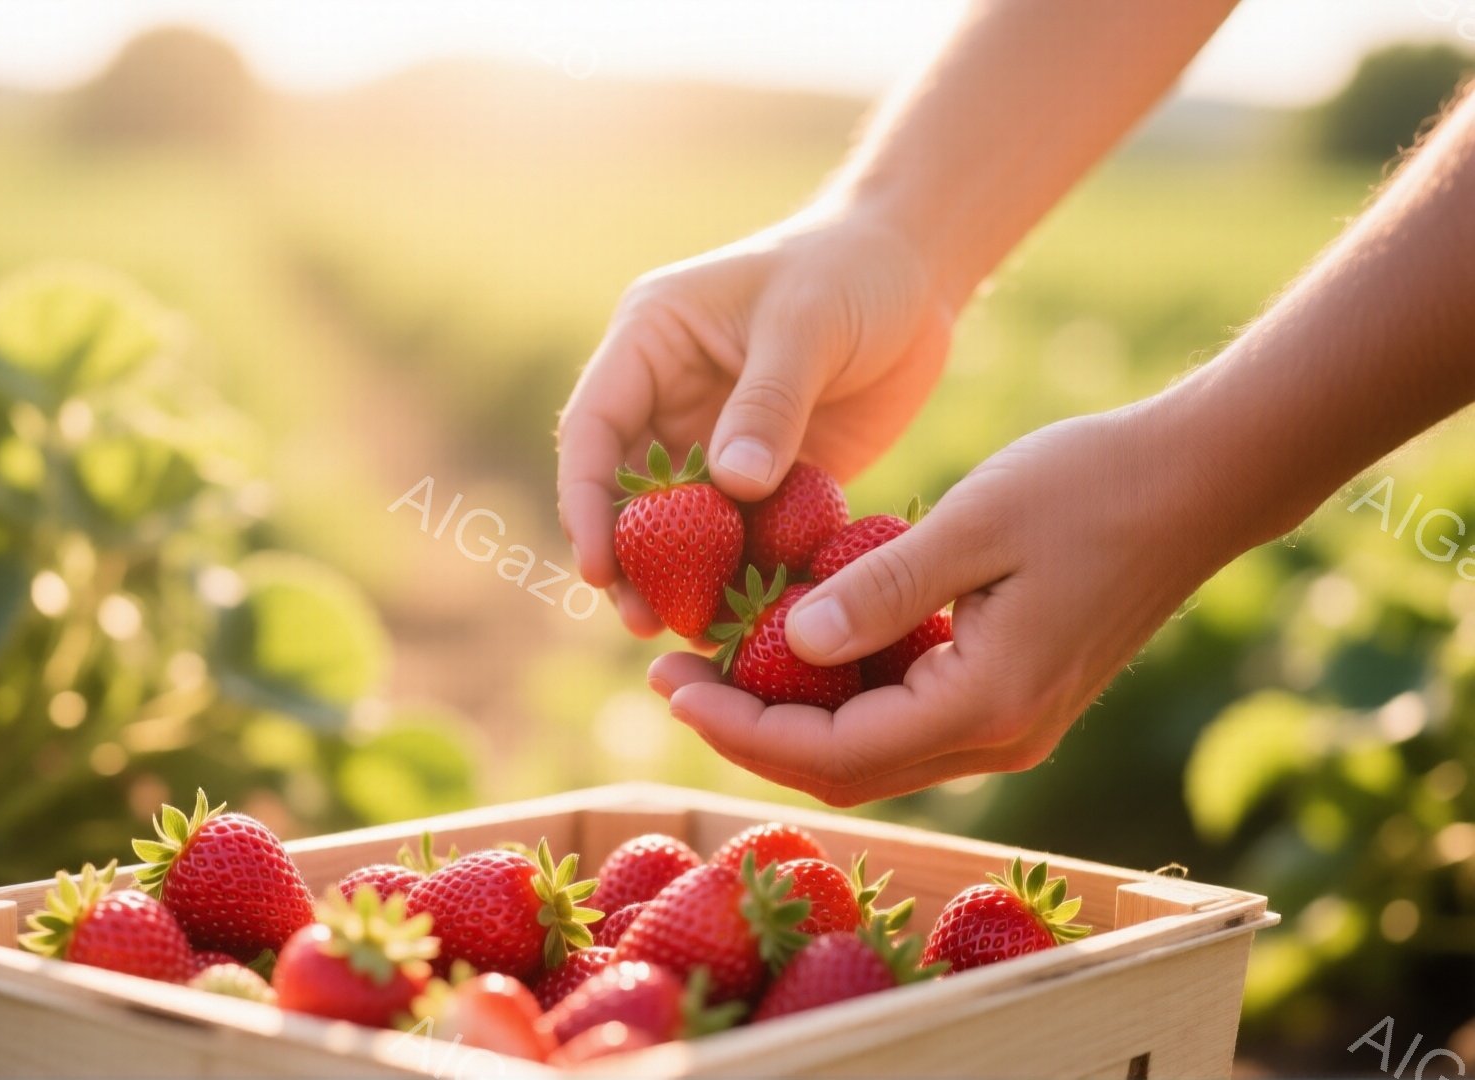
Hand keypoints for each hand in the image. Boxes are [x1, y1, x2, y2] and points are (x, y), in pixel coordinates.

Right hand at [557, 209, 957, 635]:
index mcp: (649, 343)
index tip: (599, 568)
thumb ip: (768, 403)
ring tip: (694, 636)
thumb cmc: (852, 271)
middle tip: (643, 624)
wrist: (917, 272)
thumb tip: (731, 486)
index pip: (593, 429)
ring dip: (684, 581)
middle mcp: (666, 399)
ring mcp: (713, 442)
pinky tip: (755, 621)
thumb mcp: (808, 323)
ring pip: (682, 526)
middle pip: (625, 493)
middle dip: (630, 561)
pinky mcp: (764, 477)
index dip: (587, 502)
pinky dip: (745, 577)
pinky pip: (743, 536)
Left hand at [647, 405, 1249, 804]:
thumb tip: (789, 643)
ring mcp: (1009, 724)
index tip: (667, 680)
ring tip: (711, 662)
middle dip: (747, 730)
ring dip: (788, 718)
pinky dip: (840, 696)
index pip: (831, 752)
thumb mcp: (974, 523)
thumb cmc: (1090, 484)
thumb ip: (881, 590)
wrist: (1200, 481)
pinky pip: (905, 719)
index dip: (738, 725)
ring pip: (871, 752)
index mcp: (985, 705)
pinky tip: (790, 645)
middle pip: (842, 769)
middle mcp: (997, 738)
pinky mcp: (1012, 697)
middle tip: (669, 677)